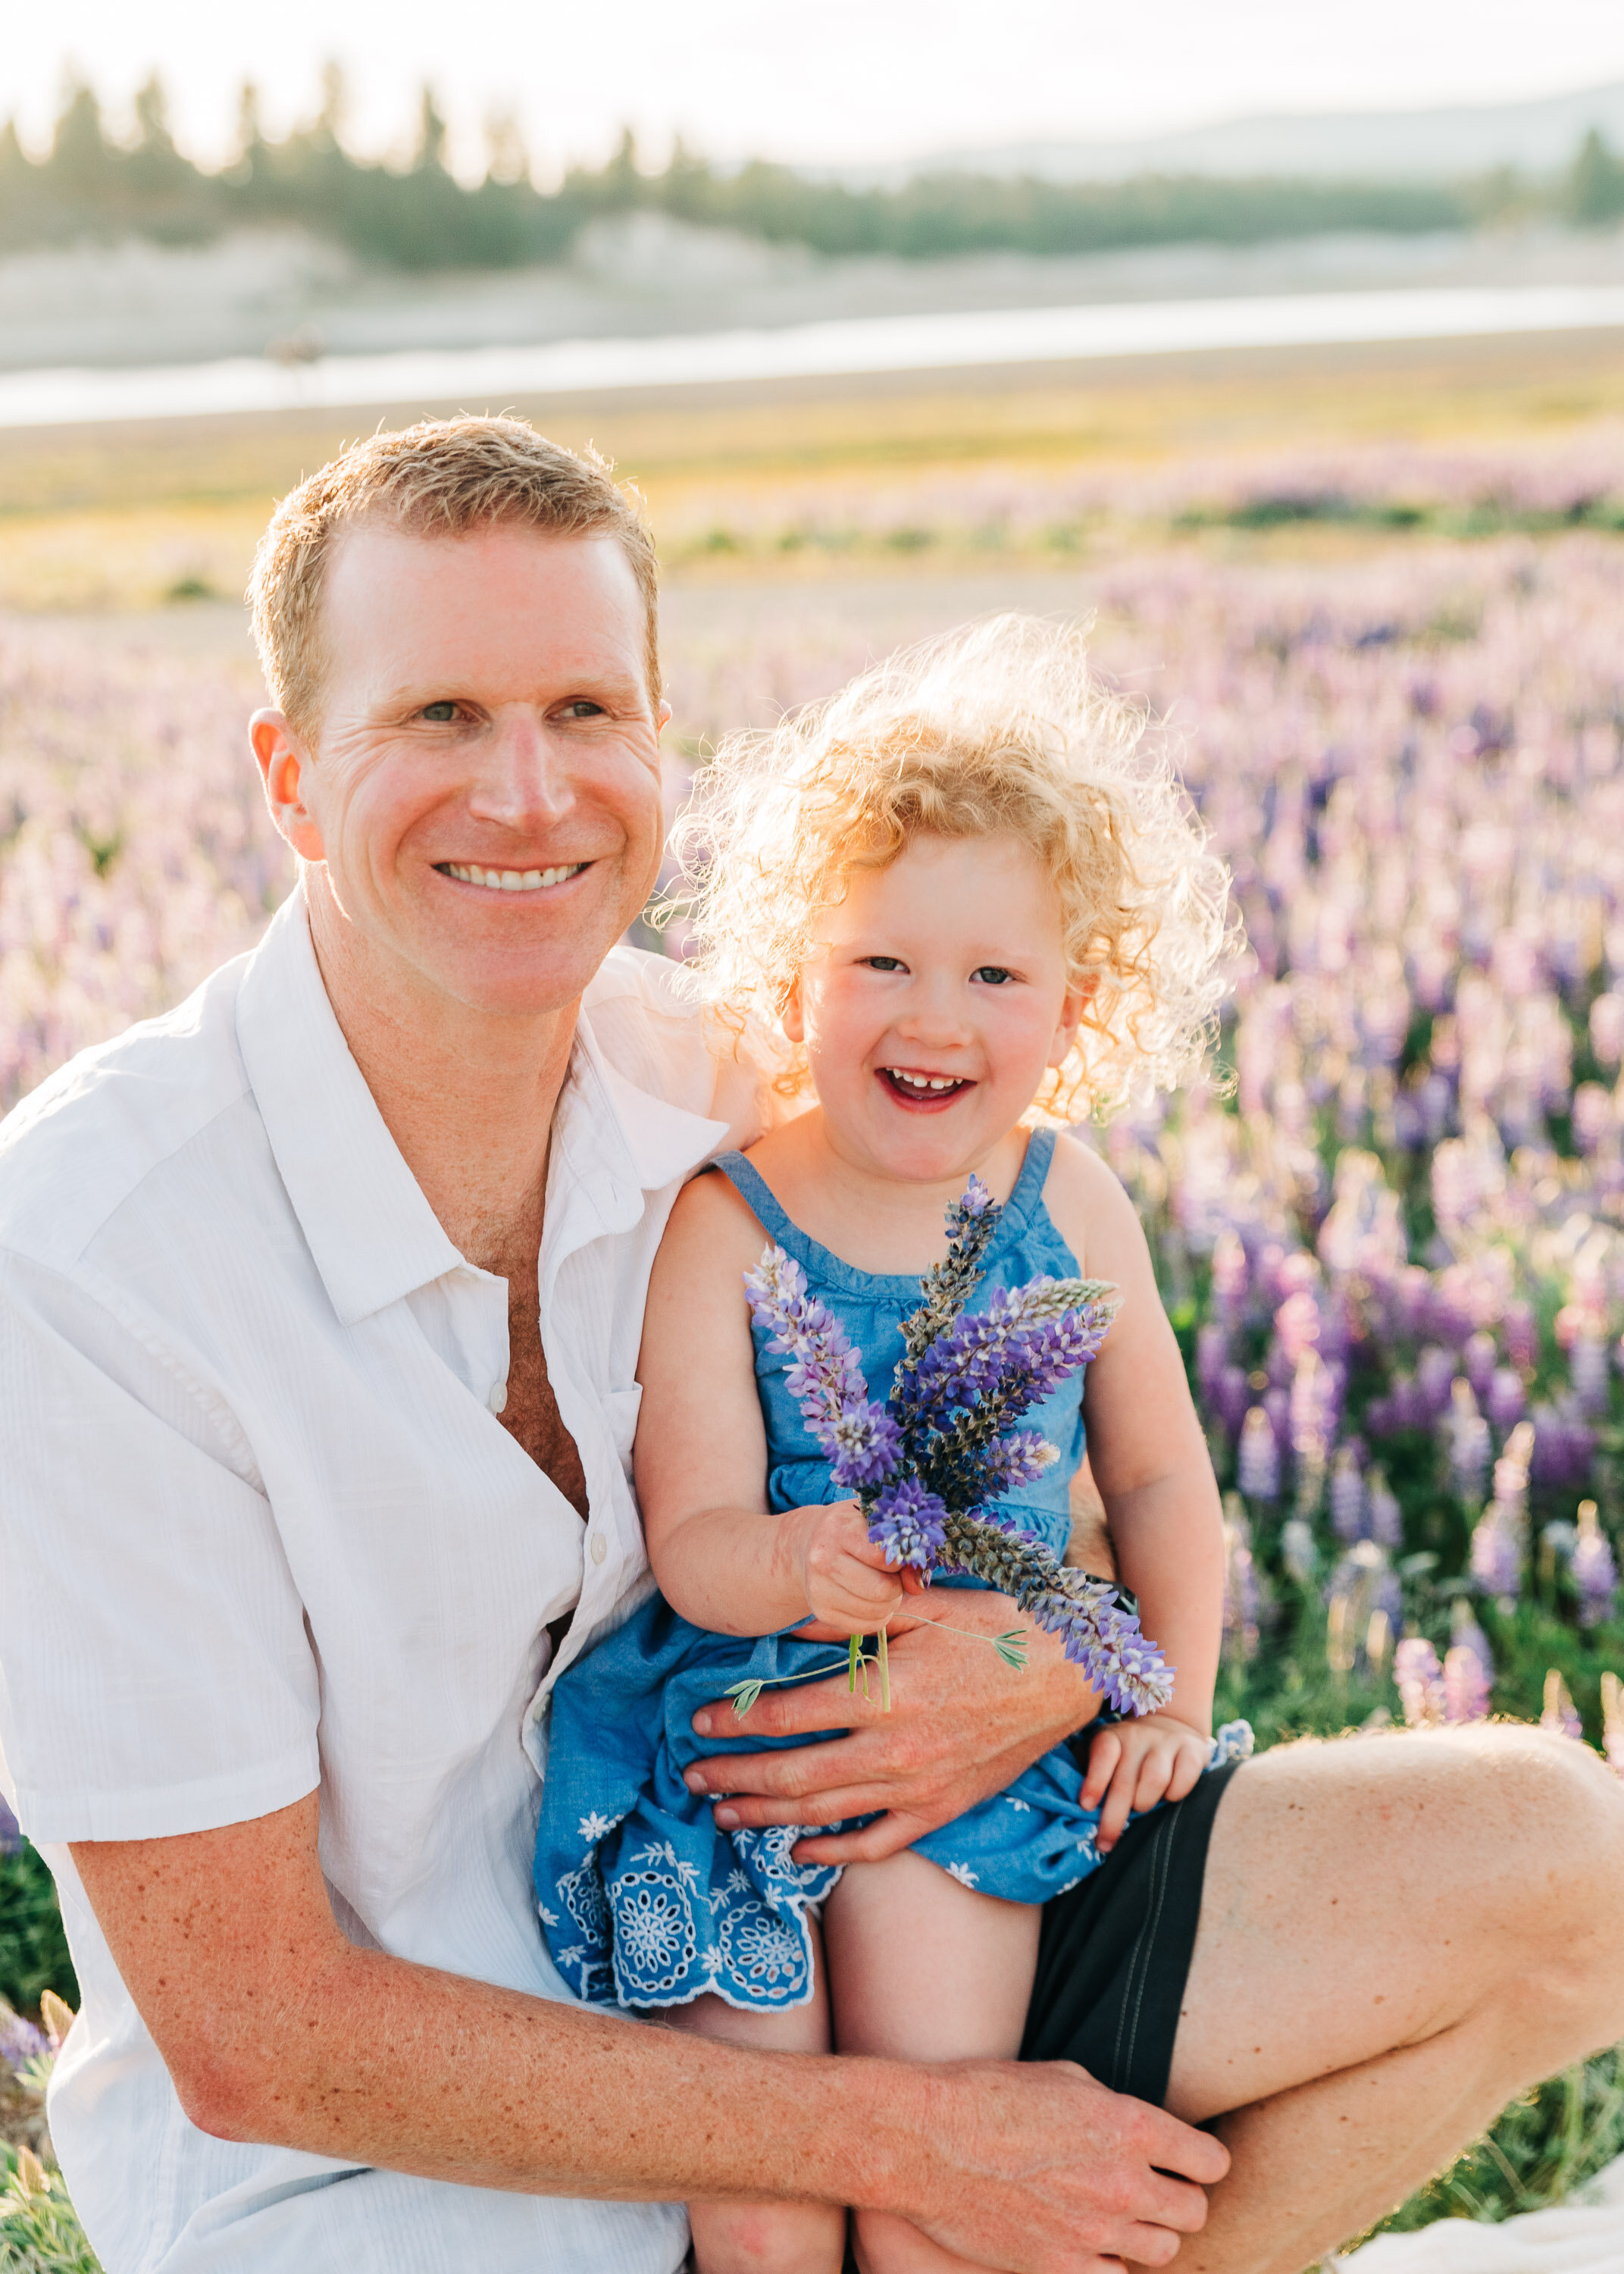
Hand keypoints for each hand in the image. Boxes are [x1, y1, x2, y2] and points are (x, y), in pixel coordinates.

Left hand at [686, 1590, 1103, 1863]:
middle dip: (733, 1778)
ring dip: (765, 1817)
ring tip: (724, 1814)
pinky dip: (832, 1855)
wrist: (1071, 1674)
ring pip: (824, 1814)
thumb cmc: (997, 1627)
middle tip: (692, 1778)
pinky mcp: (941, 1811)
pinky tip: (799, 1853)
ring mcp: (919, 1787)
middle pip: (792, 1774)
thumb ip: (851, 1616)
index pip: (786, 1716)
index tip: (698, 1721)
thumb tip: (788, 1621)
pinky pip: (876, 1844)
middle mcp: (896, 1748)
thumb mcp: (922, 1605)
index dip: (733, 1722)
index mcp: (885, 1691)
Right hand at [791, 1499, 905, 1634]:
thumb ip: (902, 1549)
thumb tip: (917, 1586)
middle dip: (897, 1587)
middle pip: (881, 1589)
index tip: (897, 1557)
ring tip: (881, 1587)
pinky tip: (871, 1601)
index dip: (899, 1561)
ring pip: (875, 1611)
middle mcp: (823, 1559)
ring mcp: (819, 1588)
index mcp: (840, 1528)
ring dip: (889, 1604)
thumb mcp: (874, 1526)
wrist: (809, 1543)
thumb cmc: (851, 1530)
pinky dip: (877, 1617)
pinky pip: (865, 1626)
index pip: (884, 1556)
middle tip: (892, 1577)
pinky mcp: (821, 1611)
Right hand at [896, 2057, 1226, 2271]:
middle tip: (1153, 2189)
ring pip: (1163, 2251)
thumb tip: (1141, 2133)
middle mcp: (1122, 2183)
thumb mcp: (1063, 2078)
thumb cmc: (988, 2095)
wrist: (925, 2142)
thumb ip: (1114, 2109)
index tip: (1188, 2160)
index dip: (1202, 2160)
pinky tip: (1087, 2239)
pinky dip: (1109, 2261)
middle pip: (1195, 2213)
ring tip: (1120, 2216)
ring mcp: (1094, 2233)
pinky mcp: (1061, 2268)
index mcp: (1129, 2125)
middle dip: (1179, 2199)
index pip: (1210, 2161)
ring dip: (1149, 2234)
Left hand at [1081, 1711, 1212, 1853]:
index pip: (1103, 1752)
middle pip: (1125, 1780)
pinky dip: (1177, 1792)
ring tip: (1140, 1809)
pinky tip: (1169, 1797)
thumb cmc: (1125, 1753)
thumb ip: (1084, 1771)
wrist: (1168, 1725)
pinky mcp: (1193, 1750)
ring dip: (1145, 1802)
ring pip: (1155, 1778)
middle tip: (1105, 1843)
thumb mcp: (1101, 1754)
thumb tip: (1063, 1799)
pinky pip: (1185, 1776)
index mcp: (1112, 1737)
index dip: (1095, 1780)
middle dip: (1113, 1817)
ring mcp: (1167, 1742)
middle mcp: (1138, 1736)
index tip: (1085, 1806)